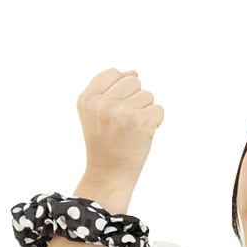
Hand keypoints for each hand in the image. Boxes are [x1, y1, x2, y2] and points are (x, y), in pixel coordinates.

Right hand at [77, 68, 164, 187]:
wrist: (110, 175)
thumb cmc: (105, 145)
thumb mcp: (95, 114)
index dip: (122, 91)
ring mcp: (122, 112)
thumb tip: (134, 72)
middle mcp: (103, 103)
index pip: (113, 74)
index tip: (117, 112)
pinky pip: (159, 109)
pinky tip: (144, 134)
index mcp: (87, 99)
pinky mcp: (141, 122)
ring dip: (146, 111)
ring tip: (133, 130)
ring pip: (148, 95)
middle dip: (135, 100)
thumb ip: (110, 90)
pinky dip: (156, 122)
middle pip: (133, 82)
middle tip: (126, 124)